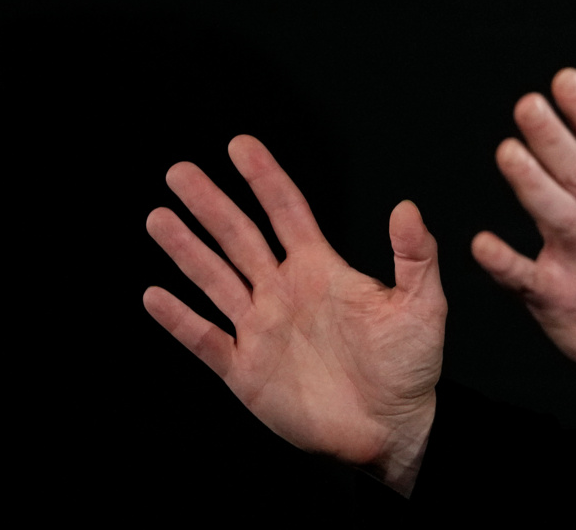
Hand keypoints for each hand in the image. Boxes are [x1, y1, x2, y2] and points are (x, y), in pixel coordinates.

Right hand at [144, 135, 445, 494]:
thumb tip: (406, 207)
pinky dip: (179, 319)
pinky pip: (205, 339)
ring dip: (186, 249)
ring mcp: (261, 329)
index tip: (240, 144)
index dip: (263, 177)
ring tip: (158, 217)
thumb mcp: (420, 307)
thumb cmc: (410, 367)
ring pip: (214, 280)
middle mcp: (283, 291)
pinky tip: (154, 296)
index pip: (286, 211)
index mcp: (320, 269)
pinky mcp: (246, 371)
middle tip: (178, 172)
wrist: (392, 431)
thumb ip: (414, 257)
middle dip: (209, 204)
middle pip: (239, 237)